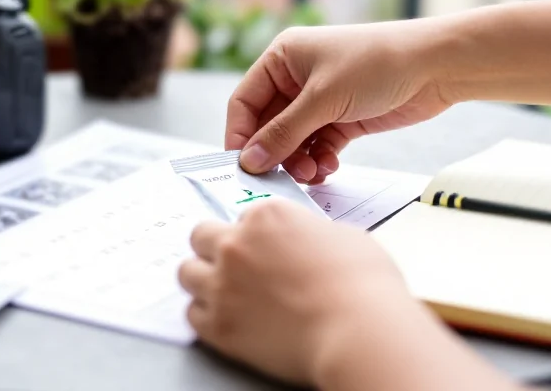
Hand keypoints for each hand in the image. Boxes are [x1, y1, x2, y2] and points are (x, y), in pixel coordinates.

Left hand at [177, 200, 413, 386]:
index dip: (255, 234)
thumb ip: (310, 234)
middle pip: (202, 237)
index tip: (265, 248)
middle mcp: (236, 245)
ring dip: (203, 279)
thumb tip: (306, 244)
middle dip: (215, 249)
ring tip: (225, 292)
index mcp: (266, 216)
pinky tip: (227, 318)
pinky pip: (192, 314)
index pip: (242, 217)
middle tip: (235, 265)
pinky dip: (206, 316)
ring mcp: (222, 285)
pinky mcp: (218, 325)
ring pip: (187, 272)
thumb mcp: (343, 237)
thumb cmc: (363, 286)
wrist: (359, 333)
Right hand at [226, 21, 454, 183]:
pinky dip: (319, 160)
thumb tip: (250, 161)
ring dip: (298, 161)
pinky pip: (318, 146)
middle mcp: (296, 78)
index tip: (242, 166)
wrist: (435, 66)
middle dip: (275, 153)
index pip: (244, 101)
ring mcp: (320, 100)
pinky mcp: (342, 118)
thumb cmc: (377, 63)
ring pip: (293, 140)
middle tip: (279, 179)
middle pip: (268, 125)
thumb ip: (284, 133)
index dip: (240, 134)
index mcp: (282, 58)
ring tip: (311, 174)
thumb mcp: (323, 98)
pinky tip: (329, 168)